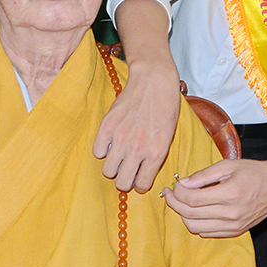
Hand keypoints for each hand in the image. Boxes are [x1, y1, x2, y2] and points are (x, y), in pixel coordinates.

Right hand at [93, 59, 179, 192]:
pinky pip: (97, 152)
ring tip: (119, 157)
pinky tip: (110, 143)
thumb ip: (155, 157)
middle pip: (122, 183)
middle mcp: (137, 148)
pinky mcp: (107, 126)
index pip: (142, 184)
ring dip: (113, 167)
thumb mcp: (168, 136)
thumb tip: (142, 175)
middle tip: (127, 171)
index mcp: (156, 152)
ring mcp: (120, 138)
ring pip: (108, 170)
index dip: (140, 185)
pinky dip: (103, 150)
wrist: (154, 82)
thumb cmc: (165, 108)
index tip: (139, 180)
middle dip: (125, 180)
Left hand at [162, 150, 266, 236]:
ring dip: (183, 215)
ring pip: (195, 227)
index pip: (191, 198)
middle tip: (170, 193)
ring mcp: (233, 225)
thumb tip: (182, 184)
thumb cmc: (254, 172)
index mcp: (230, 194)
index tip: (173, 185)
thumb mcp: (228, 165)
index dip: (176, 192)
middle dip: (174, 203)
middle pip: (189, 214)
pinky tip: (197, 211)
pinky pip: (206, 233)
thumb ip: (204, 175)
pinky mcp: (235, 231)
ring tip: (181, 202)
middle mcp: (231, 213)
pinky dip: (196, 223)